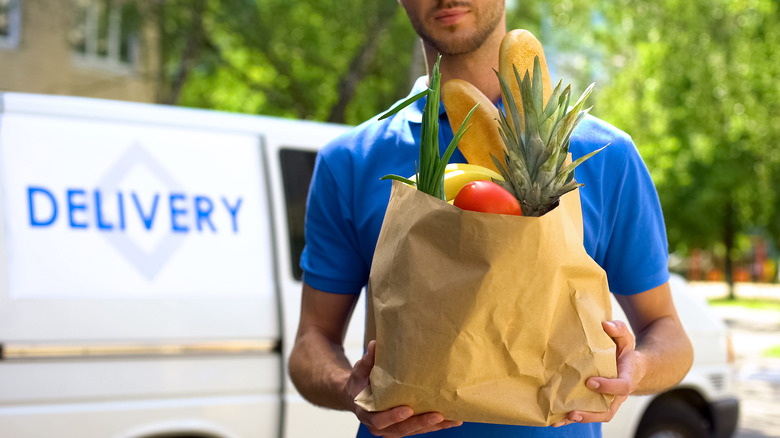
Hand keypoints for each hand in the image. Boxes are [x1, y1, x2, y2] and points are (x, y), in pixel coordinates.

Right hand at [347, 340, 462, 436]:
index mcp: (367, 413)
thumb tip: (374, 344)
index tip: (408, 409)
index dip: (393, 416)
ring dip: (434, 427)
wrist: (358, 395)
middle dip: (420, 423)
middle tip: (438, 415)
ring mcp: (393, 429)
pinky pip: (421, 428)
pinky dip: (437, 425)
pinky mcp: (405, 427)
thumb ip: (367, 361)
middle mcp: (380, 426)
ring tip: (453, 419)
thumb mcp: (360, 371)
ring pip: (414, 431)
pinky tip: (453, 419)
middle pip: (401, 430)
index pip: (379, 420)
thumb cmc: (360, 382)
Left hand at [553, 320, 642, 426]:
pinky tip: (555, 420)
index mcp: (626, 378)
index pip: (621, 387)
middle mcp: (617, 395)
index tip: (590, 382)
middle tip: (573, 411)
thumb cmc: (625, 351)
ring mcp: (607, 401)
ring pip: (596, 415)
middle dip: (590, 414)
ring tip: (561, 418)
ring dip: (579, 418)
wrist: (630, 367)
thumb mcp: (626, 337)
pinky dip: (571, 418)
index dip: (607, 387)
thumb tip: (605, 325)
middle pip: (607, 410)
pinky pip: (586, 413)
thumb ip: (618, 329)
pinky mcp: (596, 403)